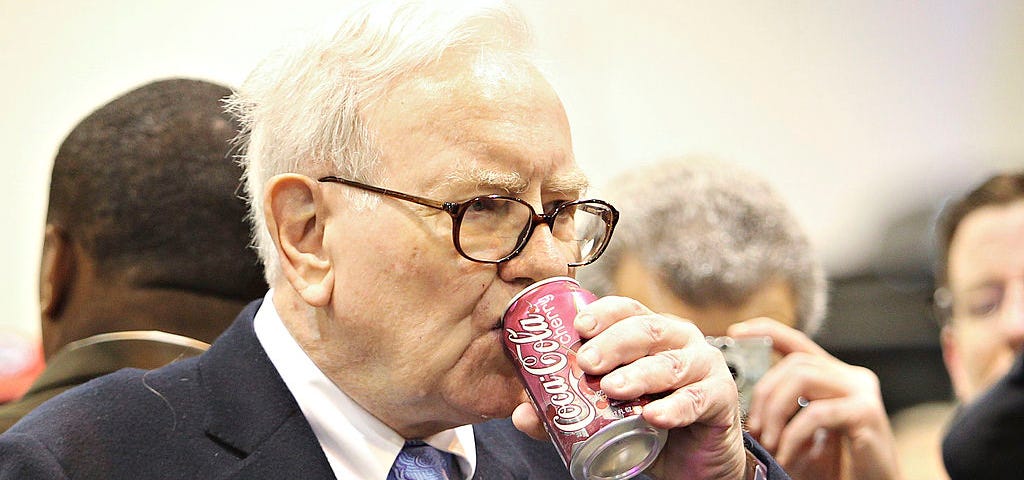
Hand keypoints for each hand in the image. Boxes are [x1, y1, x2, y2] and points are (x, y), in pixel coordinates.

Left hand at [512, 296, 745, 479]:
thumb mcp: (607, 414)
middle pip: (648, 329)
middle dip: (615, 343)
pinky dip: (674, 407)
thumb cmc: (649, 422)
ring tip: (612, 389)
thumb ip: (568, 411)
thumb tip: (522, 414)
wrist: (695, 459)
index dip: (604, 314)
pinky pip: (698, 399)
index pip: (627, 310)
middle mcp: (679, 341)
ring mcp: (704, 365)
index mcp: (650, 333)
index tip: (578, 327)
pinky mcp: (722, 397)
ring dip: (640, 375)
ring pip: (671, 363)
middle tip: (586, 362)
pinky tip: (653, 417)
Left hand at [728, 318, 901, 479]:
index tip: (736, 333)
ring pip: (803, 377)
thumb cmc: (839, 467)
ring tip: (768, 442)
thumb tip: (745, 398)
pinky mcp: (867, 414)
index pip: (797, 342)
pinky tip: (785, 454)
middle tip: (753, 428)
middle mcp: (851, 378)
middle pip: (795, 362)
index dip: (766, 330)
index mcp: (834, 377)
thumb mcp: (804, 429)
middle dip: (765, 393)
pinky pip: (818, 413)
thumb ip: (786, 406)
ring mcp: (862, 393)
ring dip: (775, 411)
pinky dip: (794, 434)